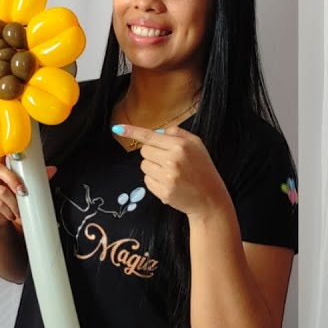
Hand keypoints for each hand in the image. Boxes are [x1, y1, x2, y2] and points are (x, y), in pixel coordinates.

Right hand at [0, 157, 56, 235]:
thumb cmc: (6, 204)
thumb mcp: (21, 191)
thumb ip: (34, 179)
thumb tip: (51, 170)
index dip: (7, 153)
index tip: (16, 154)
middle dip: (14, 181)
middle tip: (23, 192)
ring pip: (0, 190)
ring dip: (13, 203)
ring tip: (18, 210)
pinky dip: (7, 210)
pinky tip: (10, 214)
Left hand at [114, 124, 231, 218]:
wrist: (210, 198)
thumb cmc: (203, 169)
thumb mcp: (197, 145)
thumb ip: (177, 134)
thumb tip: (156, 134)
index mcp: (181, 146)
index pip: (150, 137)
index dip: (132, 132)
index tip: (117, 128)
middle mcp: (173, 160)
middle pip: (144, 151)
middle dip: (152, 154)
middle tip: (167, 161)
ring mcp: (168, 178)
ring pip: (144, 166)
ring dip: (153, 168)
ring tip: (170, 174)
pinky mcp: (164, 192)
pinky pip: (147, 181)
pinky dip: (155, 182)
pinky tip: (169, 184)